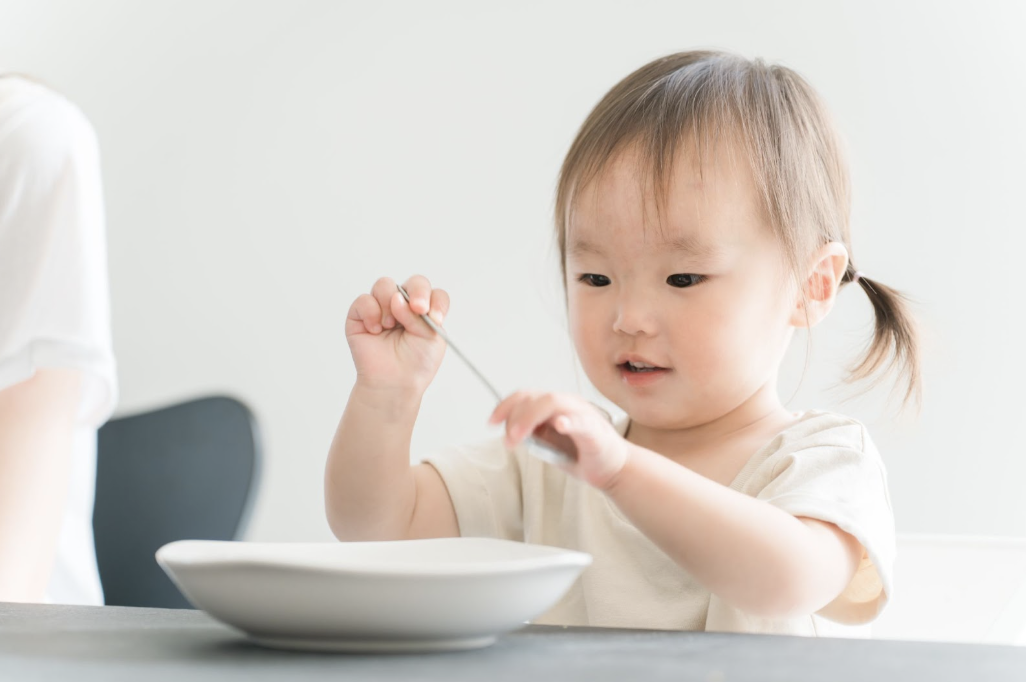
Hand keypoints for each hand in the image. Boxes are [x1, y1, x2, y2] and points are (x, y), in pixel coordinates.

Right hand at [345, 275, 449, 393]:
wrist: (394, 383)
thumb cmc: (415, 363)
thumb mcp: (432, 339)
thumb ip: (421, 316)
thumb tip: (398, 299)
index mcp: (424, 311)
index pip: (433, 293)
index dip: (435, 300)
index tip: (434, 316)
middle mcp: (404, 305)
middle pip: (413, 282)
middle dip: (417, 292)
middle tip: (417, 309)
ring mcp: (382, 308)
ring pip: (385, 285)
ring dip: (389, 303)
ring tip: (390, 325)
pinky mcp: (361, 315)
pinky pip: (364, 300)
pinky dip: (371, 313)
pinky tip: (376, 330)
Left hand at [488, 391, 629, 490]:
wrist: (613, 470)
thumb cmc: (581, 454)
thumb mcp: (549, 442)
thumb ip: (532, 434)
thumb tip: (509, 432)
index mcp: (556, 405)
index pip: (526, 395)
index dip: (505, 406)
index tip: (491, 423)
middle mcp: (569, 404)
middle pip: (535, 398)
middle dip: (515, 417)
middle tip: (508, 441)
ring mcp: (583, 415)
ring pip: (553, 402)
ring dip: (530, 418)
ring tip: (519, 437)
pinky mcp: (596, 432)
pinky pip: (582, 422)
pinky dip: (569, 421)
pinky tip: (560, 425)